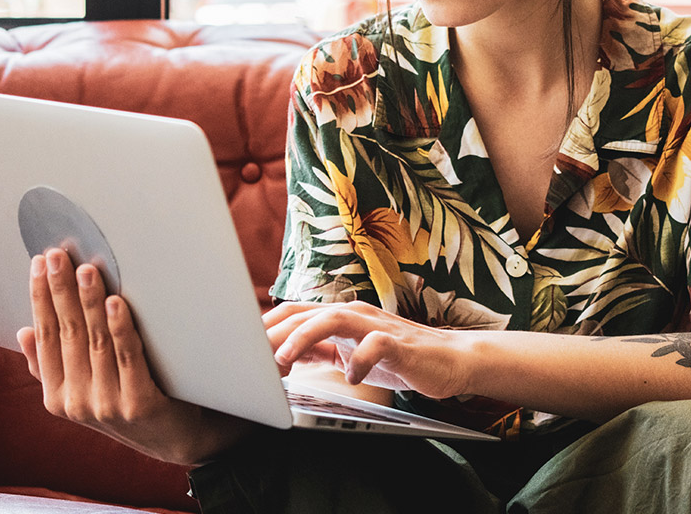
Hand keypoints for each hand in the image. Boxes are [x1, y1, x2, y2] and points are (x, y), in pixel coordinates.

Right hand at [16, 248, 236, 463]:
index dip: (40, 298)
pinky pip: (128, 357)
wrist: (175, 440)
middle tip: (58, 255)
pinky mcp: (139, 405)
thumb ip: (51, 366)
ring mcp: (107, 405)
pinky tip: (115, 303)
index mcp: (56, 397)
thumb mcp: (83, 390)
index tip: (39, 263)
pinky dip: (120, 328)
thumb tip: (23, 332)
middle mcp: (76, 403)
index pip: (44, 336)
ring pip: (95, 341)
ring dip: (89, 302)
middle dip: (61, 290)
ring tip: (88, 270)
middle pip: (67, 333)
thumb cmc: (127, 403)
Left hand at [264, 301, 468, 400]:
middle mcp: (354, 314)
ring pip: (333, 318)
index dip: (265, 327)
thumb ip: (320, 349)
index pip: (293, 312)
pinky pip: (376, 345)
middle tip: (250, 357)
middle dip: (274, 333)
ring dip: (303, 338)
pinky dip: (360, 360)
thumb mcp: (350, 352)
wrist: (448, 360)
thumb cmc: (398, 356)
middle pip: (305, 313)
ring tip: (284, 361)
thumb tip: (283, 354)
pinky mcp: (399, 343)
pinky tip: (351, 378)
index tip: (241, 348)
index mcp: (340, 317)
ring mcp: (376, 326)